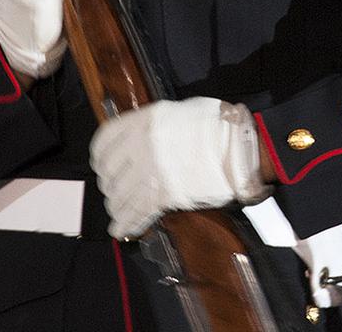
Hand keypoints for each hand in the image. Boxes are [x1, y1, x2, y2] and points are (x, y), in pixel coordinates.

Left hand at [90, 97, 271, 239]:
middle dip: (111, 186)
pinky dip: (127, 224)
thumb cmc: (217, 125)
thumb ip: (153, 126)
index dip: (100, 159)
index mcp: (143, 121)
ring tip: (121, 212)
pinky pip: (136, 214)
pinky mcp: (164, 196)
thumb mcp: (178, 112)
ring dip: (118, 207)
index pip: (104, 143)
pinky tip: (122, 230)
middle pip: (109, 174)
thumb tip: (141, 140)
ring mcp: (151, 172)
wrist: (240, 147)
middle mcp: (141, 145)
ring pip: (119, 197)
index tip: (103, 166)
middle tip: (117, 191)